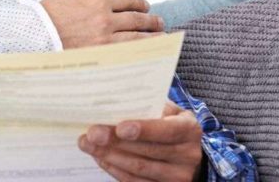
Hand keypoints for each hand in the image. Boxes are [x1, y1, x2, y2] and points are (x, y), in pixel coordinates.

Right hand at [41, 0, 163, 47]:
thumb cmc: (46, 13)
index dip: (140, 4)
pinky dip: (140, 54)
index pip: (127, 1)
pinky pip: (127, 55)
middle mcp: (105, 21)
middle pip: (137, 20)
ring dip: (152, 38)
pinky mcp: (100, 58)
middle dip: (151, 21)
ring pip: (137, 39)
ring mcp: (104, 42)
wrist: (31, 35)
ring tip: (160, 38)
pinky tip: (148, 54)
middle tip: (159, 23)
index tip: (145, 7)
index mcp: (98, 3)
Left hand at [78, 102, 202, 181]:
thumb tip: (109, 106)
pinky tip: (100, 158)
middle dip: (116, 142)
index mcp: (189, 128)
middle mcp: (188, 155)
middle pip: (148, 151)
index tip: (120, 128)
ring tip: (89, 145)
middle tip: (92, 134)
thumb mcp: (164, 109)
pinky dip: (114, 169)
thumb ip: (145, 107)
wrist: (183, 147)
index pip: (167, 130)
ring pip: (139, 168)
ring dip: (110, 156)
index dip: (144, 130)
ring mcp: (178, 175)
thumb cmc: (167, 120)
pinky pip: (135, 181)